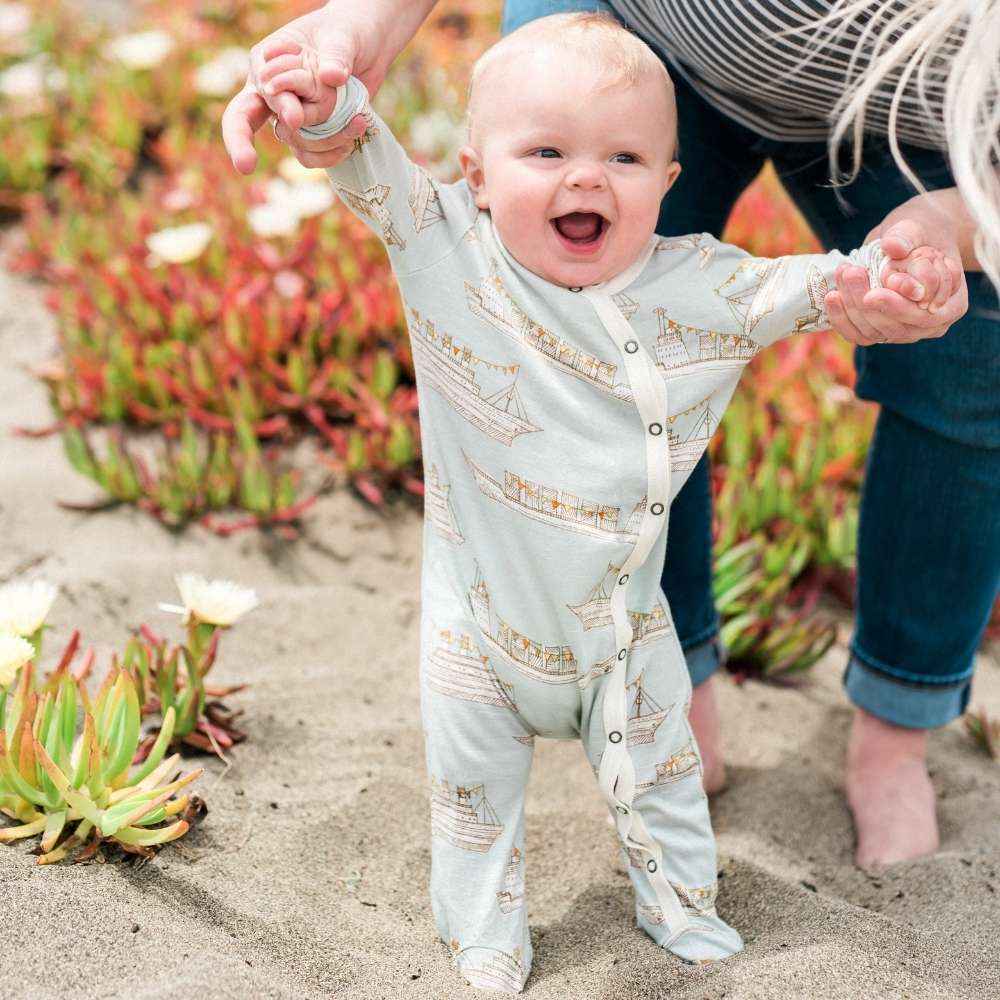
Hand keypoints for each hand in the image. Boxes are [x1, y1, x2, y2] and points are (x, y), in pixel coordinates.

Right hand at [221, 3, 390, 173]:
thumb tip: (333, 76)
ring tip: (357, 122)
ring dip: (326, 141)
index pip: (261, 84)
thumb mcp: (342, 36)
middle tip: (245, 164)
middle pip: (242, 121)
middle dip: (240, 143)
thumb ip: (335, 54)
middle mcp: (271, 92)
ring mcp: (290, 116)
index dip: (276, 103)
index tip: (296, 118)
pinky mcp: (310, 133)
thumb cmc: (345, 33)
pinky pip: (311, 156)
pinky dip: (333, 154)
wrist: (365, 50)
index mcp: (268, 61)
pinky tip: (353, 138)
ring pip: (294, 143)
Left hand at [825, 219, 967, 345]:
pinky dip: (841, 318)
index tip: (876, 290)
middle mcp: (929, 325)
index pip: (924, 316)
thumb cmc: (920, 233)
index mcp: (951, 305)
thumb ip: (908, 236)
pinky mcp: (878, 331)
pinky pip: (857, 334)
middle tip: (851, 272)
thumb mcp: (918, 226)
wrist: (910, 240)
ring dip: (851, 306)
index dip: (899, 306)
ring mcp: (903, 331)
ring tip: (843, 273)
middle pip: (895, 327)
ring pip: (873, 332)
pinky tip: (831, 296)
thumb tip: (893, 246)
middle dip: (867, 302)